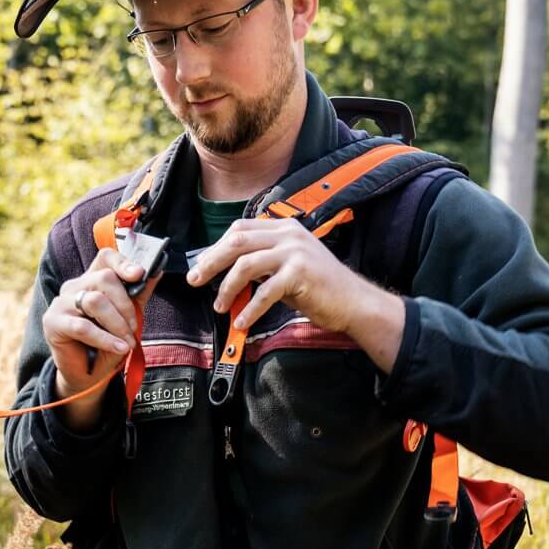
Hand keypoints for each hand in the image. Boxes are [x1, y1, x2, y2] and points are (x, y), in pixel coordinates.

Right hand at [43, 249, 160, 419]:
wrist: (88, 374)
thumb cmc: (107, 342)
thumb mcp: (127, 317)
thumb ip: (138, 294)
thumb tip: (156, 271)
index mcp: (92, 280)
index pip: (105, 257)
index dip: (123, 262)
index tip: (139, 274)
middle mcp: (74, 286)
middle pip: (104, 278)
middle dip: (125, 304)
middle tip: (134, 327)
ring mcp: (61, 303)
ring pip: (95, 301)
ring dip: (117, 324)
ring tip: (127, 342)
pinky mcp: (53, 323)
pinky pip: (83, 327)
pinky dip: (105, 339)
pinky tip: (119, 348)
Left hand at [186, 218, 404, 371]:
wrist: (354, 301)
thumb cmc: (319, 287)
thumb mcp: (287, 266)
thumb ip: (261, 264)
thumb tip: (226, 274)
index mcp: (283, 227)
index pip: (240, 229)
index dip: (216, 247)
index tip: (201, 265)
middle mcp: (288, 234)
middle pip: (237, 241)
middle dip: (211, 262)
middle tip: (195, 280)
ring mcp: (295, 252)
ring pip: (246, 264)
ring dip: (227, 287)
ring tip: (220, 306)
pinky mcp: (300, 273)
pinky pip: (265, 291)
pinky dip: (249, 308)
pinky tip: (242, 320)